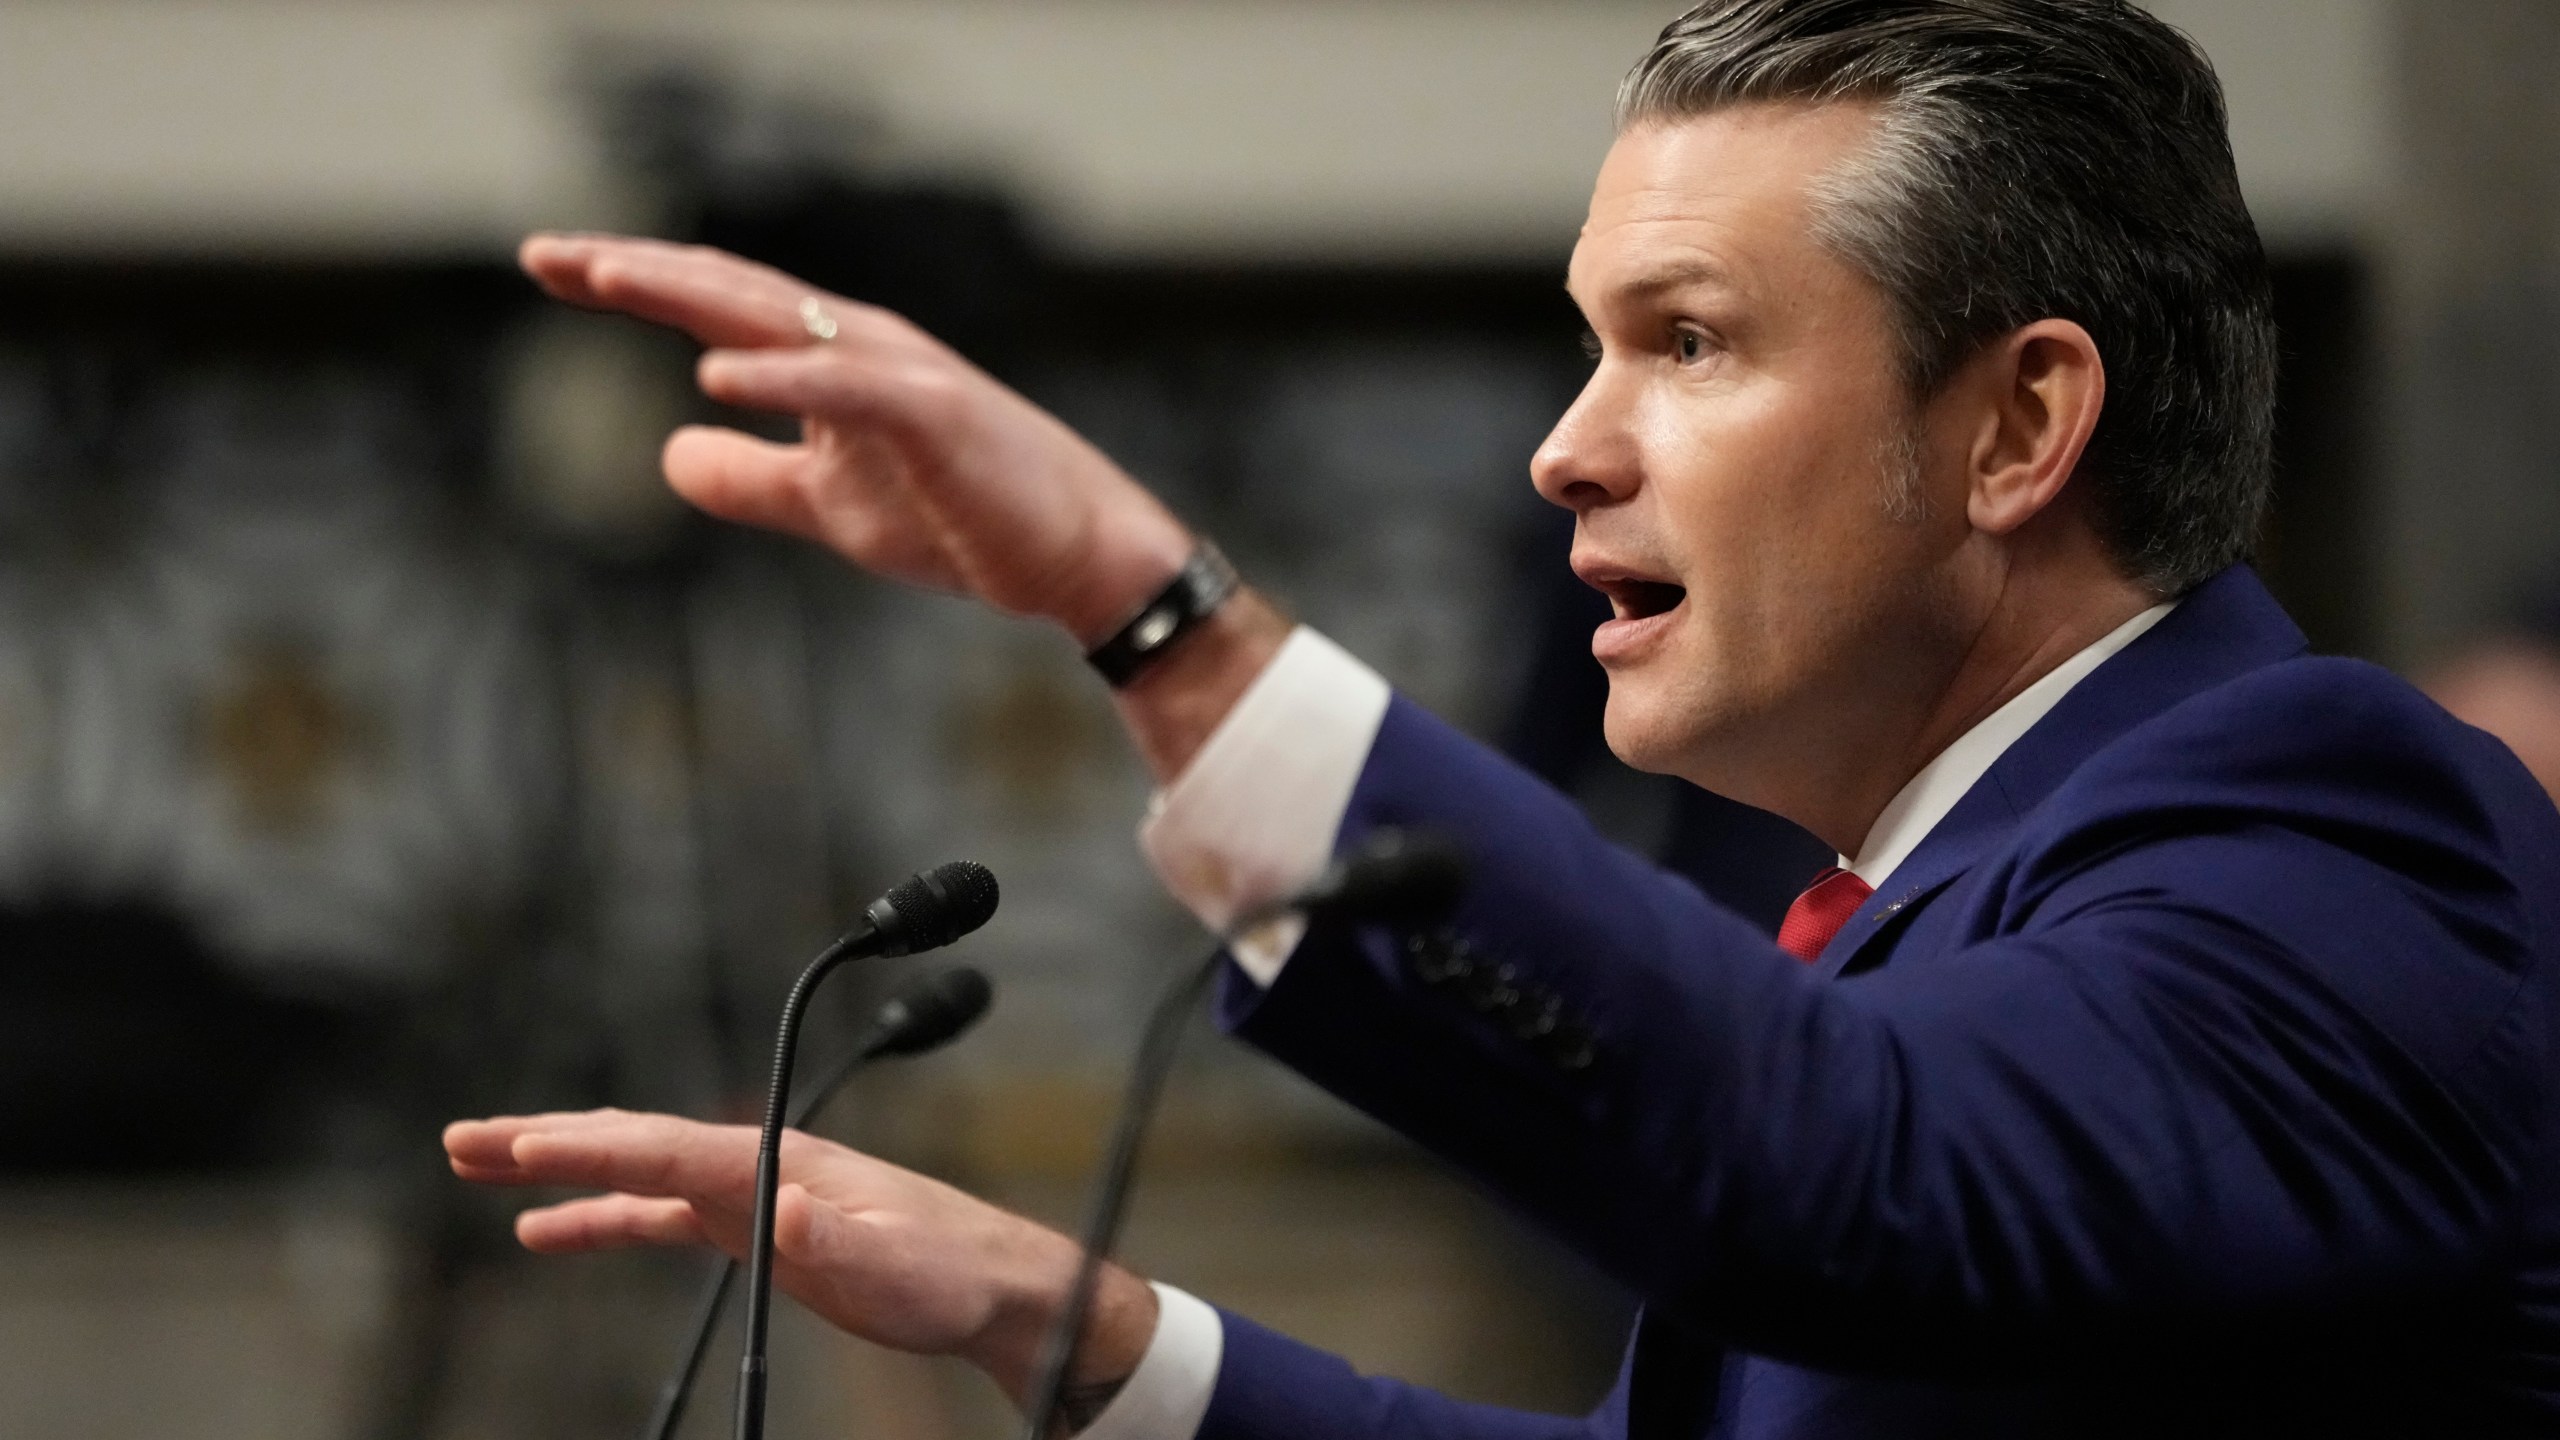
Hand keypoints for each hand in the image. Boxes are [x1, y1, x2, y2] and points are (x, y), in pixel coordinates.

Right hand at [443, 1108, 1158, 1404]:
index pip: (664, 1150)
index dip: (586, 1148)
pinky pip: (660, 1218)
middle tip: (461, 1141)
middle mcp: (758, 1165)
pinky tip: (549, 1234)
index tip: (515, 1145)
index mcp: (780, 1163)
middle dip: (547, 1142)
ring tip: (480, 1168)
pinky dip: (601, 1219)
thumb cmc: (950, 1272)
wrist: (993, 1284)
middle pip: (635, 1144)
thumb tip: (783, 1210)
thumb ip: (836, 1237)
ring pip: (636, 1175)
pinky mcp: (757, 1228)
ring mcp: (753, 1192)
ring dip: (560, 1172)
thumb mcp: (896, 1263)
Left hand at [520, 233, 1193, 643]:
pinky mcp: (934, 416)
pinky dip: (782, 375)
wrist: (1075, 558)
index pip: (716, 304)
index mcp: (830, 359)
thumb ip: (751, 479)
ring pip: (777, 317)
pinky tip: (713, 372)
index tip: (551, 266)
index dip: (633, 281)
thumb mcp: (829, 506)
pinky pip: (845, 389)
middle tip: (543, 253)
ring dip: (688, 292)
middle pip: (729, 290)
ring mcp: (898, 374)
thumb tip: (667, 453)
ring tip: (604, 278)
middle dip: (636, 269)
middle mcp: (858, 346)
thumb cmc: (964, 520)